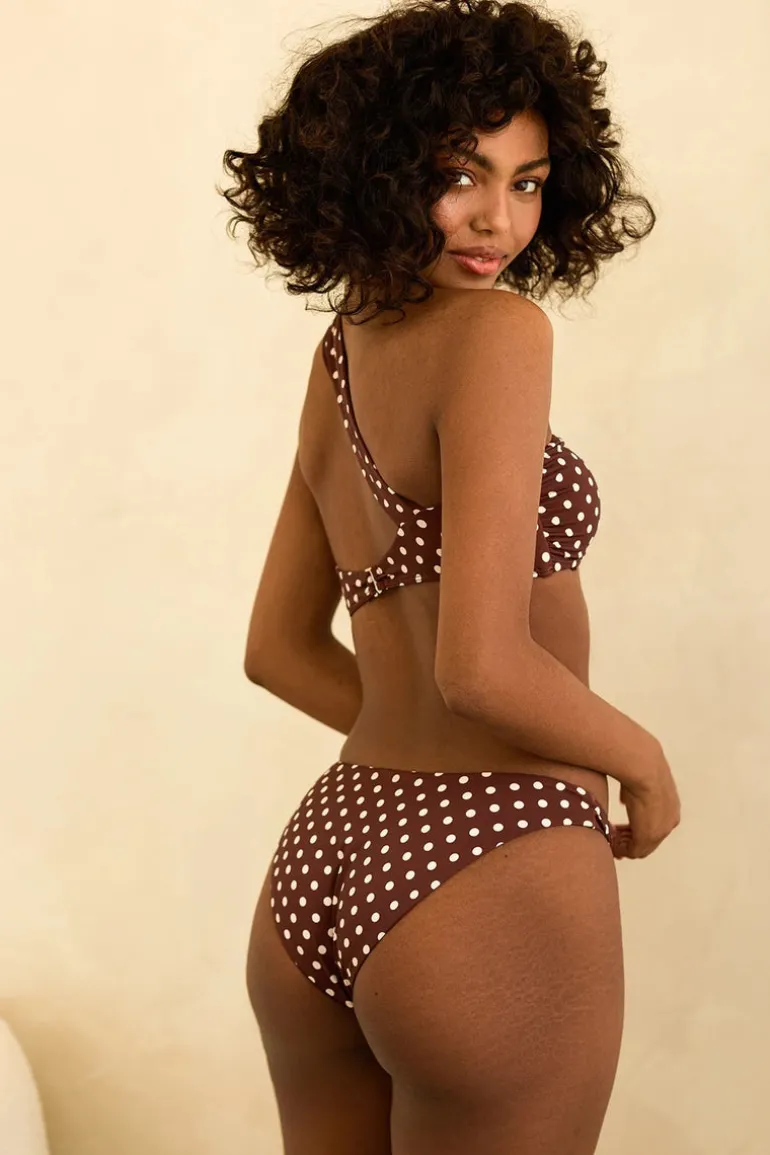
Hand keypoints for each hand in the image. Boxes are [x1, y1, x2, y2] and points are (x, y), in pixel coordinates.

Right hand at [611, 743, 680, 859]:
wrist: (643, 767)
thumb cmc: (639, 767)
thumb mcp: (640, 783)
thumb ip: (636, 795)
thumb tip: (626, 799)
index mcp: (671, 807)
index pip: (654, 826)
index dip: (636, 829)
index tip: (620, 829)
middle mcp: (670, 821)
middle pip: (648, 840)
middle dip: (629, 839)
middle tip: (613, 837)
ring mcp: (661, 830)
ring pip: (641, 847)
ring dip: (624, 845)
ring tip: (609, 838)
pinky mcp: (649, 836)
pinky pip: (633, 851)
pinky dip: (620, 848)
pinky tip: (610, 840)